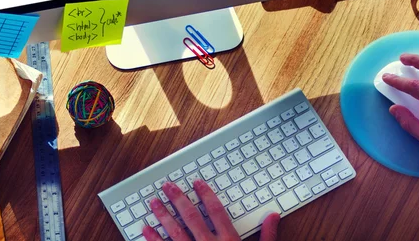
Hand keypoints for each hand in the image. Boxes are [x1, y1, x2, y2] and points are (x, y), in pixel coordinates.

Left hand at [142, 179, 279, 240]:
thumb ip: (267, 236)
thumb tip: (273, 216)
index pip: (215, 211)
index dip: (206, 194)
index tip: (196, 183)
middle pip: (191, 217)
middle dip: (178, 199)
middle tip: (167, 186)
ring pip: (174, 232)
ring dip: (162, 216)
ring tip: (153, 203)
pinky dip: (153, 239)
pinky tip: (145, 229)